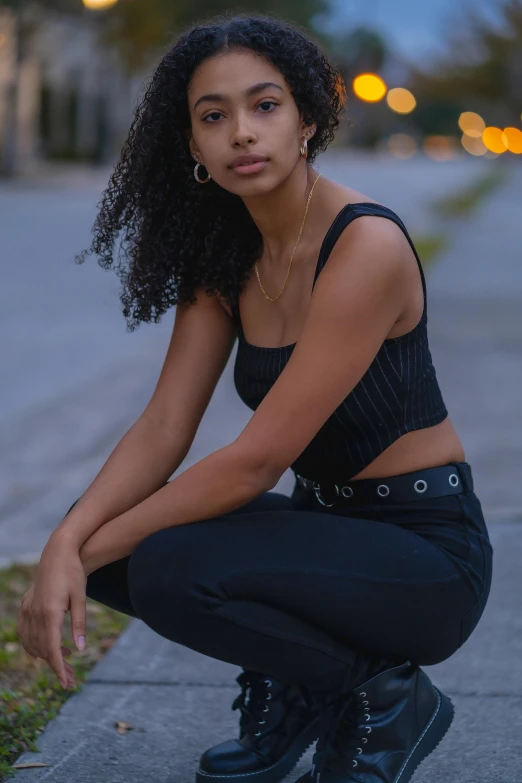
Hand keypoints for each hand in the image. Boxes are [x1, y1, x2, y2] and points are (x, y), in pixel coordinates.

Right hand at [16, 536, 87, 688]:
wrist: (58, 552)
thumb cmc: (73, 573)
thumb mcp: (81, 598)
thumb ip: (80, 624)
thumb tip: (81, 650)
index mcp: (50, 613)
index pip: (52, 650)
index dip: (59, 669)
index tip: (66, 683)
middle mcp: (35, 613)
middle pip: (42, 650)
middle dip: (56, 666)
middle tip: (72, 677)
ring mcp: (28, 609)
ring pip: (32, 643)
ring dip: (46, 655)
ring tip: (66, 658)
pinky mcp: (26, 605)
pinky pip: (24, 632)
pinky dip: (33, 644)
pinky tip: (45, 649)